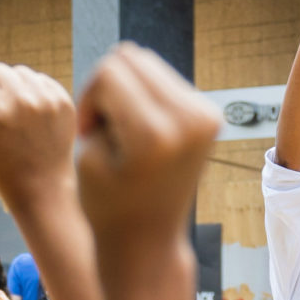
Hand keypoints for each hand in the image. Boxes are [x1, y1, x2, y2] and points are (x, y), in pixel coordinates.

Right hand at [0, 50, 76, 207]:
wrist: (41, 187)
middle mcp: (21, 101)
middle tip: (1, 122)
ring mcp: (46, 100)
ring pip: (20, 72)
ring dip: (14, 88)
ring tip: (16, 119)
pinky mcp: (64, 101)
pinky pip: (40, 80)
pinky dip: (34, 93)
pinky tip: (33, 119)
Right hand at [74, 44, 219, 247]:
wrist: (148, 242)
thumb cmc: (108, 204)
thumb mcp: (90, 151)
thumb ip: (103, 97)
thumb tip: (128, 59)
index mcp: (155, 133)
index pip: (109, 71)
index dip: (89, 98)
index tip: (89, 134)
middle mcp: (189, 120)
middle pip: (132, 58)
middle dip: (109, 88)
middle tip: (106, 130)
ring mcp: (206, 117)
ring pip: (148, 64)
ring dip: (128, 91)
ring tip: (124, 132)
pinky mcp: (210, 116)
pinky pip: (165, 81)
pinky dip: (146, 98)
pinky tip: (142, 133)